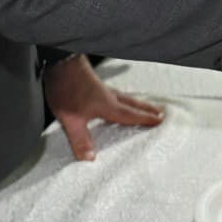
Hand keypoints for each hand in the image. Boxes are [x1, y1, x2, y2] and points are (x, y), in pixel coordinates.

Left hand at [43, 54, 164, 161]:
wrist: (60, 62)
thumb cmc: (66, 89)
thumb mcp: (71, 119)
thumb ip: (80, 139)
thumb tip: (90, 158)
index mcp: (107, 106)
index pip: (130, 115)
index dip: (145, 119)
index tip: (160, 120)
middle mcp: (108, 97)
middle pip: (132, 104)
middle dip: (147, 109)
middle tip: (161, 112)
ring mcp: (102, 88)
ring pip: (125, 97)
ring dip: (137, 102)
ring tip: (146, 105)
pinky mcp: (94, 83)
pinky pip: (116, 93)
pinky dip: (124, 97)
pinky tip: (117, 97)